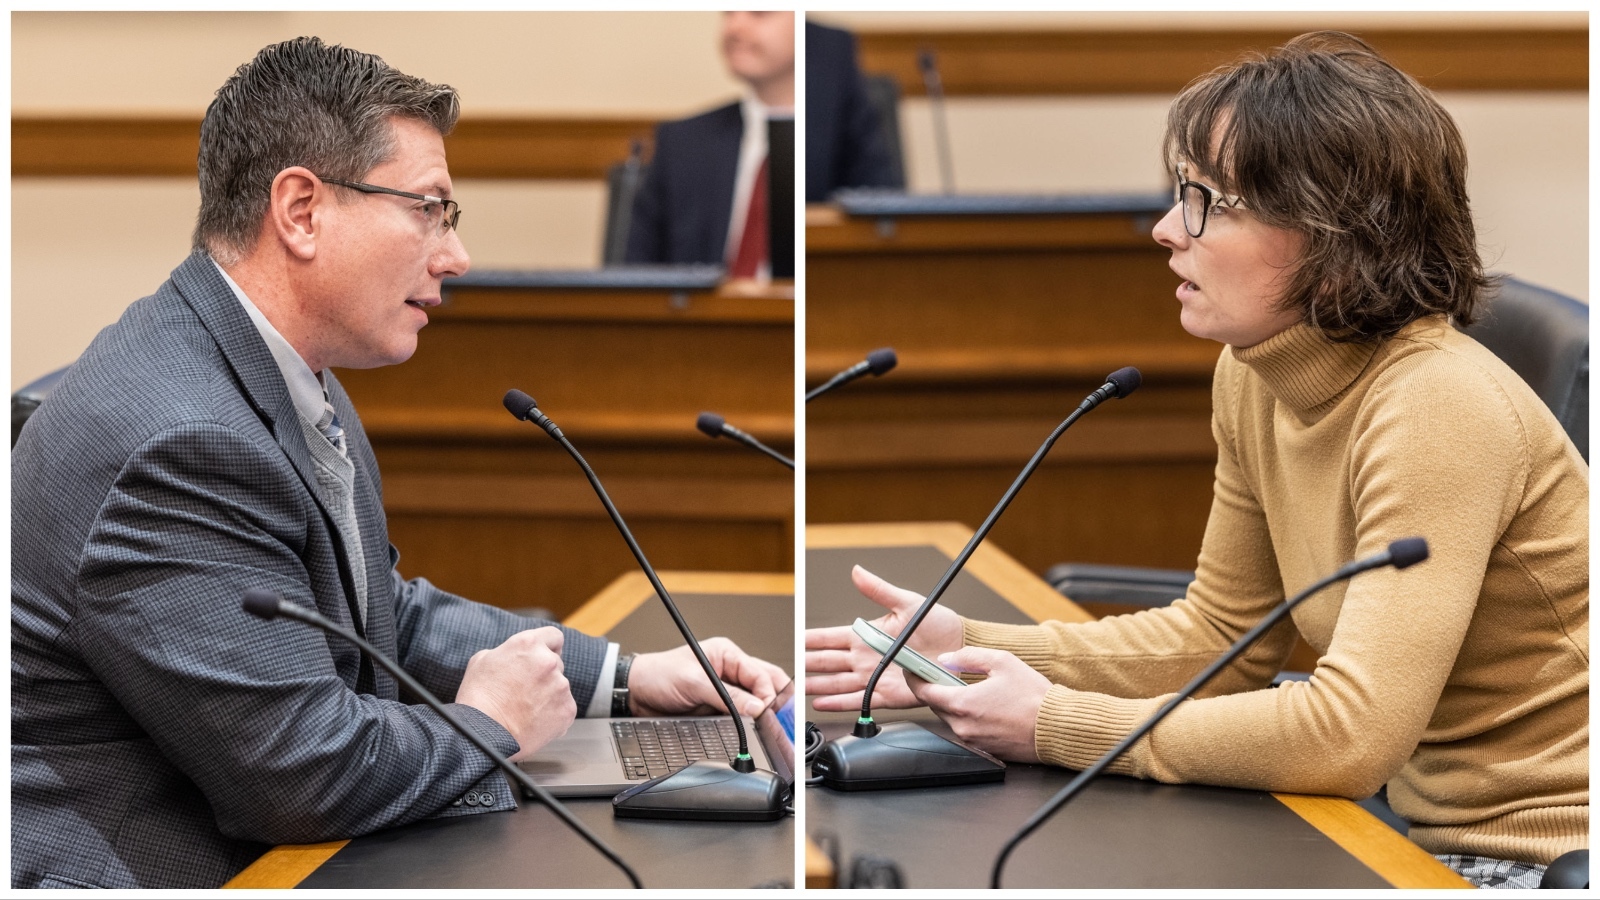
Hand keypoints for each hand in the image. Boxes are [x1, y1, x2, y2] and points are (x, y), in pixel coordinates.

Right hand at [456, 626, 575, 761]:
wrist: (482, 734)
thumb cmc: (478, 699)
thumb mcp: (482, 660)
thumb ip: (506, 652)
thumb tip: (514, 657)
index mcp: (528, 644)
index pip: (554, 636)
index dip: (548, 647)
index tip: (543, 657)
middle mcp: (548, 661)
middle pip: (556, 664)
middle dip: (544, 675)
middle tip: (525, 691)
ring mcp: (561, 686)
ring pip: (560, 687)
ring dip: (548, 695)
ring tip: (525, 710)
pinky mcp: (567, 709)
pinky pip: (564, 708)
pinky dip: (553, 715)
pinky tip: (534, 721)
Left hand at [627, 638, 787, 717]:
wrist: (636, 694)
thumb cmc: (659, 675)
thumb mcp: (694, 682)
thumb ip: (728, 696)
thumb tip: (757, 707)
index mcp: (727, 654)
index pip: (760, 673)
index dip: (768, 693)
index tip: (769, 711)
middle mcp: (730, 670)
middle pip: (765, 684)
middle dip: (776, 701)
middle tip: (782, 718)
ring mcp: (726, 690)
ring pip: (756, 701)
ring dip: (763, 713)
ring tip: (769, 725)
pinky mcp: (719, 707)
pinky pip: (741, 715)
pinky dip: (749, 722)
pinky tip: (753, 729)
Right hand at [805, 565, 964, 711]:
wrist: (958, 650)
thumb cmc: (938, 624)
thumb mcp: (907, 603)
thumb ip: (878, 590)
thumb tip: (857, 571)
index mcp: (867, 634)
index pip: (829, 637)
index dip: (811, 640)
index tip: (795, 640)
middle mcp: (865, 657)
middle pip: (827, 662)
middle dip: (807, 666)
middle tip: (788, 670)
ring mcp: (873, 677)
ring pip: (836, 683)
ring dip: (817, 687)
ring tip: (799, 691)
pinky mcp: (885, 695)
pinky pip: (856, 700)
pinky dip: (838, 703)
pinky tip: (821, 704)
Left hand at [908, 646, 1050, 762]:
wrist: (1056, 727)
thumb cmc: (1035, 697)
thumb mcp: (1002, 662)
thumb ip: (969, 657)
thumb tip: (948, 659)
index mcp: (963, 703)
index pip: (924, 692)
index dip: (915, 679)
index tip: (912, 670)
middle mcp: (964, 726)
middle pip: (936, 705)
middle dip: (937, 689)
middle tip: (945, 675)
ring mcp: (973, 740)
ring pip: (951, 718)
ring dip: (954, 703)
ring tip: (973, 690)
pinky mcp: (985, 749)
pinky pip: (967, 730)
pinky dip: (969, 717)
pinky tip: (986, 707)